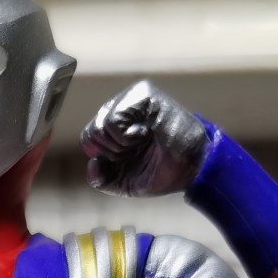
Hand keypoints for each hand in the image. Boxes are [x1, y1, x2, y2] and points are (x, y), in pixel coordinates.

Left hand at [80, 80, 208, 197]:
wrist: (189, 168)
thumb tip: (93, 162)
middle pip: (91, 132)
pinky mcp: (142, 95)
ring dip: (121, 144)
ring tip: (142, 141)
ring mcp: (130, 100)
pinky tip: (145, 133)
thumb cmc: (159, 172)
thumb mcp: (122, 183)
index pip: (89, 139)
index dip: (104, 157)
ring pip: (101, 125)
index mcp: (112, 128)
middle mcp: (119, 109)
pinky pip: (113, 120)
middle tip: (136, 151)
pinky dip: (126, 136)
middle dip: (112, 152)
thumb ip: (100, 179)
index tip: (126, 159)